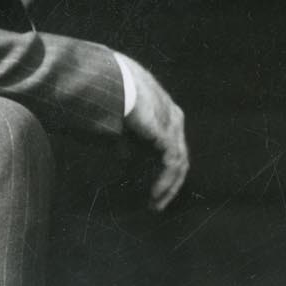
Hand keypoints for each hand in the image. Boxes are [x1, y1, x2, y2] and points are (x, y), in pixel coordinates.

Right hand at [118, 54, 188, 211]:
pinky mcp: (167, 132)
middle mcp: (173, 115)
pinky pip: (172, 163)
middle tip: (155, 203)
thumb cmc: (108, 93)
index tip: (150, 189)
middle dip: (168, 183)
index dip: (162, 168)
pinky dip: (165, 181)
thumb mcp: (119, 120)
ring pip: (179, 163)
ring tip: (155, 205)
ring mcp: (172, 123)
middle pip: (178, 156)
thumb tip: (126, 157)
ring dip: (168, 187)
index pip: (170, 144)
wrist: (107, 81)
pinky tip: (154, 194)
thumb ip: (126, 138)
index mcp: (164, 108)